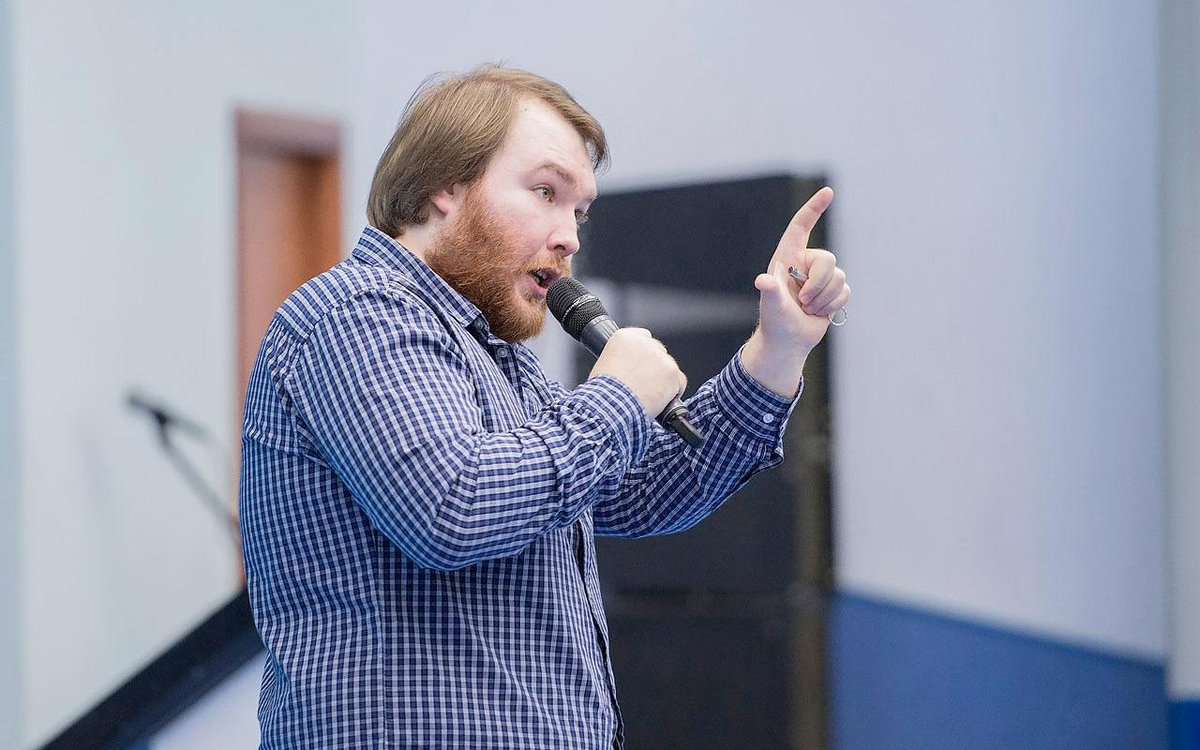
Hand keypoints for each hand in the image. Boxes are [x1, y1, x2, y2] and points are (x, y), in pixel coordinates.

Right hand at [589, 328, 686, 418]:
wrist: (611, 405)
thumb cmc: (603, 392)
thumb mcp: (605, 366)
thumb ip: (622, 360)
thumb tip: (630, 370)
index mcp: (624, 337)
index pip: (643, 337)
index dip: (643, 356)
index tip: (640, 367)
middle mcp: (644, 342)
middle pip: (658, 352)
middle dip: (654, 368)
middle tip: (644, 385)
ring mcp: (660, 357)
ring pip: (669, 368)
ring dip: (663, 381)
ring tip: (647, 396)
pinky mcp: (673, 372)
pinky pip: (679, 382)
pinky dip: (673, 393)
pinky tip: (659, 400)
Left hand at [755, 186, 850, 350]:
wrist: (788, 341)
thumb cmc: (775, 321)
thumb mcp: (771, 305)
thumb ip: (770, 291)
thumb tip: (763, 281)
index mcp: (788, 257)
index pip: (801, 226)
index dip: (814, 208)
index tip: (828, 192)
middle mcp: (806, 263)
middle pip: (828, 259)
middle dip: (819, 283)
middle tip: (803, 301)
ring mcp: (821, 277)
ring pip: (839, 277)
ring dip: (824, 298)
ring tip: (807, 309)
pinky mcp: (833, 291)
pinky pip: (846, 290)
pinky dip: (834, 305)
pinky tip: (819, 312)